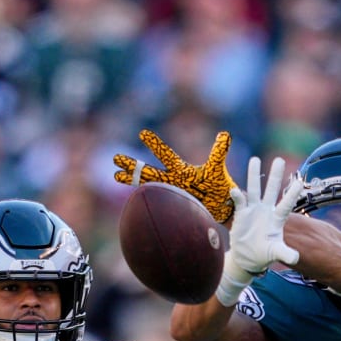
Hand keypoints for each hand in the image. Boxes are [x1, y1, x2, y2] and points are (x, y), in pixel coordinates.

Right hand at [113, 129, 237, 222]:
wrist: (222, 207)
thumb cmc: (219, 187)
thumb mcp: (217, 169)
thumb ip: (219, 152)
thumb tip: (225, 135)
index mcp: (181, 170)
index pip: (165, 154)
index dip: (155, 145)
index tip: (143, 133)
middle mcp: (173, 181)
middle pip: (149, 171)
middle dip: (134, 165)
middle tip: (116, 158)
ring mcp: (172, 193)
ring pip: (149, 185)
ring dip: (133, 180)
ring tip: (116, 174)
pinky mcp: (175, 206)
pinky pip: (159, 202)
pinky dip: (147, 201)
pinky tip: (134, 201)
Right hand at [216, 156, 302, 305]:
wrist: (248, 257)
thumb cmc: (265, 254)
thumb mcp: (276, 253)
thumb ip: (285, 254)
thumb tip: (295, 258)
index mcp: (277, 219)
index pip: (286, 204)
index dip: (292, 194)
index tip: (299, 182)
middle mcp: (266, 210)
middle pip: (271, 190)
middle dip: (275, 176)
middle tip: (279, 159)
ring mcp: (253, 210)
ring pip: (254, 189)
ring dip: (254, 176)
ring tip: (255, 159)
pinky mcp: (241, 214)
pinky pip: (240, 201)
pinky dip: (237, 196)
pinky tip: (234, 190)